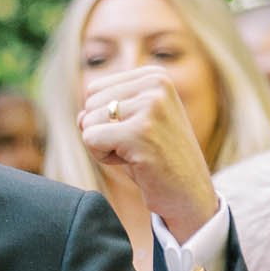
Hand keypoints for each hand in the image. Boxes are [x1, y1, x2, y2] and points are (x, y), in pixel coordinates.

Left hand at [78, 66, 220, 241]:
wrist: (189, 193)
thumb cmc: (156, 159)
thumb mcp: (130, 125)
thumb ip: (101, 112)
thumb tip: (80, 117)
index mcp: (155, 77)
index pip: (95, 90)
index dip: (104, 119)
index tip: (135, 133)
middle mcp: (156, 85)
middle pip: (90, 104)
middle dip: (103, 132)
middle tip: (135, 147)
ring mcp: (151, 107)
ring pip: (88, 122)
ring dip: (103, 146)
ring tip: (136, 154)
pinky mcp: (140, 132)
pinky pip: (91, 140)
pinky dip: (103, 158)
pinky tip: (133, 163)